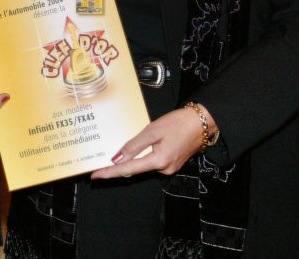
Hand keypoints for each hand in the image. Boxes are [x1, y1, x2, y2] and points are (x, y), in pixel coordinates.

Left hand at [90, 106, 205, 179]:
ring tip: (111, 161)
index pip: (128, 169)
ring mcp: (169, 167)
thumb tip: (117, 158)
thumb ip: (134, 145)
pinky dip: (140, 159)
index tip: (96, 176)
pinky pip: (151, 163)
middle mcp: (164, 169)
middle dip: (116, 169)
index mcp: (159, 161)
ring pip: (142, 166)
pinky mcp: (171, 163)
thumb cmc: (180, 123)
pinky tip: (130, 155)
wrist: (202, 122)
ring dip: (128, 163)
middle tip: (98, 169)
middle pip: (134, 170)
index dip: (110, 173)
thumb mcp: (153, 131)